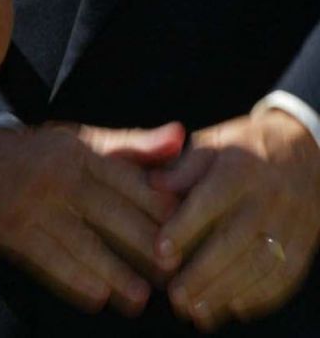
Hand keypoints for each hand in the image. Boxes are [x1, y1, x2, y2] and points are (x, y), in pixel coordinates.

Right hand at [0, 121, 185, 315]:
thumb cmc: (37, 155)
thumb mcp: (80, 141)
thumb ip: (133, 145)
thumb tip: (180, 138)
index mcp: (81, 153)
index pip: (135, 186)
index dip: (167, 216)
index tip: (190, 237)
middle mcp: (59, 178)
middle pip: (116, 220)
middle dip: (149, 253)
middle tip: (175, 277)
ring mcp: (35, 207)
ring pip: (87, 248)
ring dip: (117, 278)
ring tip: (139, 299)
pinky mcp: (14, 232)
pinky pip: (53, 264)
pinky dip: (77, 284)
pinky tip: (98, 298)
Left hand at [152, 109, 319, 330]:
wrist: (302, 149)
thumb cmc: (241, 148)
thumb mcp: (209, 144)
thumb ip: (181, 167)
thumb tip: (153, 185)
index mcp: (239, 168)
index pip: (210, 202)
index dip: (185, 229)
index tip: (161, 254)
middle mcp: (269, 196)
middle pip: (237, 241)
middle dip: (205, 274)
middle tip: (176, 298)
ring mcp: (291, 222)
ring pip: (261, 265)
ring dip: (229, 293)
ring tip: (198, 312)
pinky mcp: (306, 242)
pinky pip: (287, 275)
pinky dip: (262, 297)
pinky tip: (235, 309)